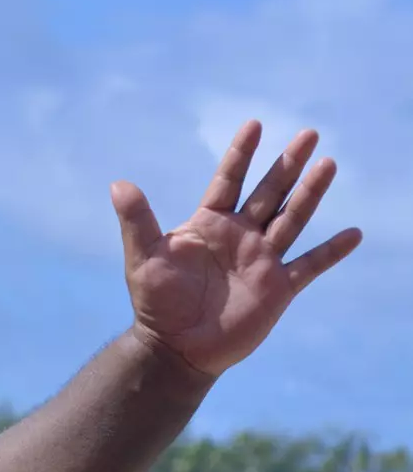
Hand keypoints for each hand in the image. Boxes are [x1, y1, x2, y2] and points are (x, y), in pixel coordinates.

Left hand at [111, 121, 360, 379]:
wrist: (176, 347)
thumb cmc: (155, 302)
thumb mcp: (143, 257)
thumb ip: (137, 221)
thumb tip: (119, 184)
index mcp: (208, 224)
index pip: (228, 181)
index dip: (241, 154)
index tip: (255, 124)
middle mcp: (239, 236)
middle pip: (269, 192)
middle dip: (288, 164)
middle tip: (309, 133)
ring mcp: (261, 260)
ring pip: (292, 219)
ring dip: (311, 193)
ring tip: (328, 164)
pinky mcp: (278, 288)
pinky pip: (310, 265)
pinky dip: (331, 251)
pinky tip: (353, 234)